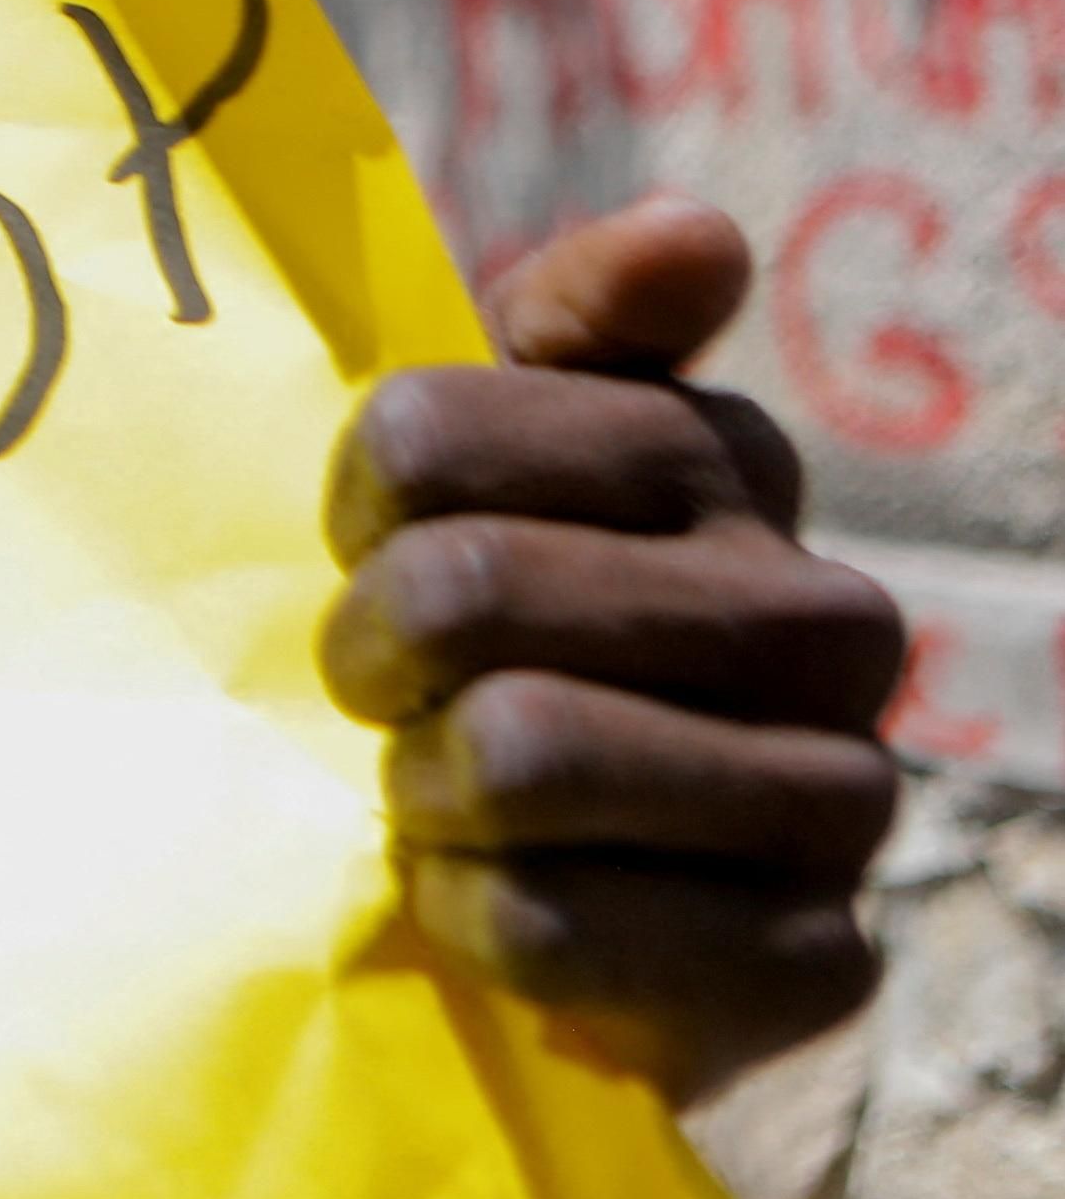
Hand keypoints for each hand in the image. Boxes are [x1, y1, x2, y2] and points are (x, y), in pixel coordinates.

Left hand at [321, 196, 905, 1098]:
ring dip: (419, 788)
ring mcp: (842, 793)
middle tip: (380, 694)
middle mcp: (823, 615)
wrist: (537, 878)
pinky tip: (479, 901)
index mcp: (722, 458)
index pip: (430, 426)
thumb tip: (697, 237)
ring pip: (524, 750)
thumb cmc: (475, 624)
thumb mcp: (485, 448)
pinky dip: (472, 919)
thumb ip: (564, 321)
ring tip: (430, 796)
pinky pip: (560, 926)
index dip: (356, 498)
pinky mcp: (813, 961)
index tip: (364, 540)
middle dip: (371, 650)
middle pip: (467, 585)